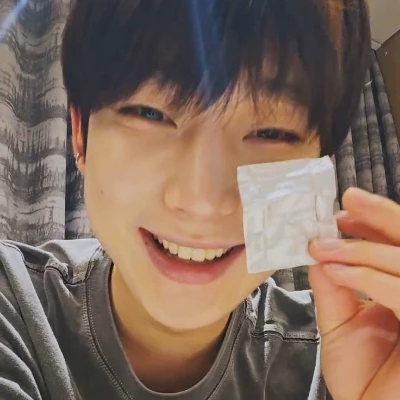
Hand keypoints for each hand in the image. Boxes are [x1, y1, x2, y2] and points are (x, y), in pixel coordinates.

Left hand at [309, 187, 399, 399]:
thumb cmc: (363, 377)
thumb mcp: (339, 323)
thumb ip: (332, 287)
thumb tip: (318, 251)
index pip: (398, 246)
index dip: (375, 223)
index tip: (341, 212)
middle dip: (383, 216)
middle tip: (350, 199)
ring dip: (362, 249)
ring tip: (323, 245)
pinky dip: (368, 277)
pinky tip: (336, 270)